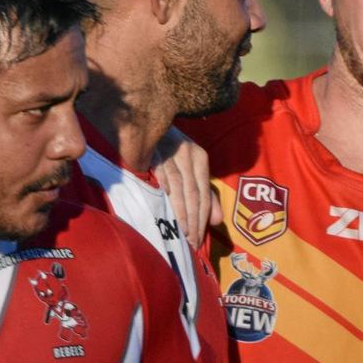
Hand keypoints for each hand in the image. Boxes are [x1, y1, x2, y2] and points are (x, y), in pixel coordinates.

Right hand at [149, 127, 214, 246]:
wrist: (146, 120)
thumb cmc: (169, 151)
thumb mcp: (191, 170)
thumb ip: (206, 195)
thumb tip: (216, 221)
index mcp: (200, 158)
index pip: (204, 194)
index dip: (202, 218)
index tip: (198, 240)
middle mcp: (189, 154)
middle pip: (194, 194)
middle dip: (194, 221)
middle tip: (192, 242)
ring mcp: (171, 152)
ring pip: (180, 188)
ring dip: (181, 213)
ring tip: (183, 233)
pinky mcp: (154, 152)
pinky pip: (163, 175)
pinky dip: (166, 191)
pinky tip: (167, 208)